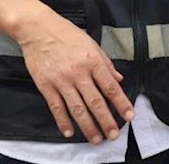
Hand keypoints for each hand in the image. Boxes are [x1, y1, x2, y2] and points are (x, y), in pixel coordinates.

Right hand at [18, 10, 133, 143]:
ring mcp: (61, 81)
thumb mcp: (92, 44)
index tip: (130, 115)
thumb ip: (106, 63)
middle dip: (106, 120)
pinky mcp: (46, 85)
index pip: (111, 86)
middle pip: (96, 101)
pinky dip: (63, 121)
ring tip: (96, 138)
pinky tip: (69, 132)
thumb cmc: (67, 34)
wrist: (38, 29)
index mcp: (93, 61)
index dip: (121, 103)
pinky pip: (56, 107)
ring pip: (77, 108)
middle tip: (114, 135)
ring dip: (88, 126)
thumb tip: (119, 79)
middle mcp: (79, 73)